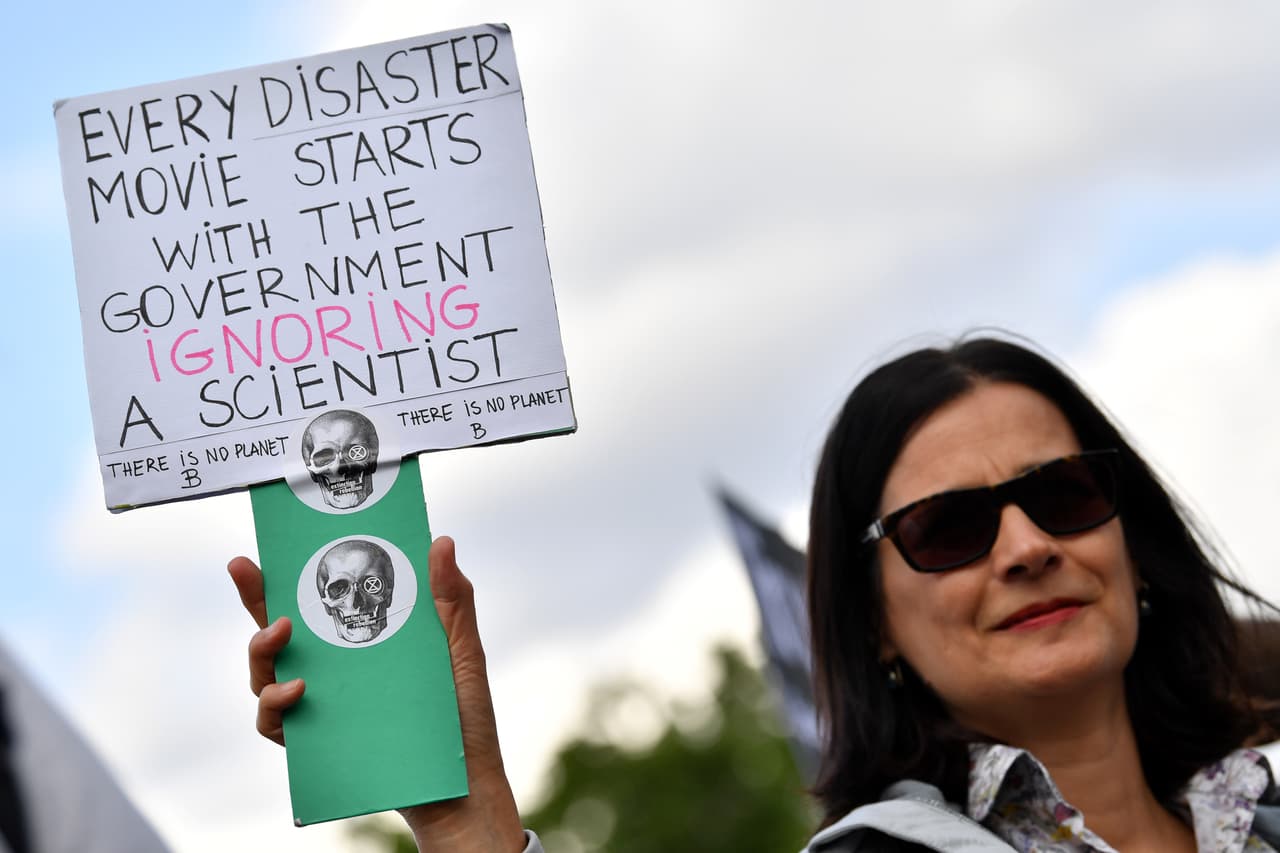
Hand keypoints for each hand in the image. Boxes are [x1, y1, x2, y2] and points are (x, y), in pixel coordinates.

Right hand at [228, 536, 525, 852]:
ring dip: (260, 650)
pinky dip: (275, 705)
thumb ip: (452, 601)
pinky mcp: (317, 743)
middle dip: (256, 600)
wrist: (464, 788)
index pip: (317, 603)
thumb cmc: (465, 720)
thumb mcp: (463, 653)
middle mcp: (335, 672)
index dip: (284, 576)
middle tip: (251, 574)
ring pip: (266, 675)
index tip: (256, 549)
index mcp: (364, 642)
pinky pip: (275, 724)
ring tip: (281, 635)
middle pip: (279, 633)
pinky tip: (298, 691)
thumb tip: (440, 541)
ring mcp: (322, 707)